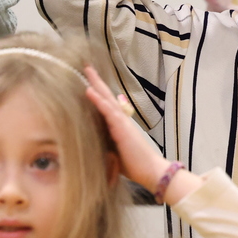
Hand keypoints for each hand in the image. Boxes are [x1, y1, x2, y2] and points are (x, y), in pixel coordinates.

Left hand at [84, 66, 166, 192]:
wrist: (151, 171)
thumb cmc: (134, 165)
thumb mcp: (115, 152)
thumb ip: (107, 144)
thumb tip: (92, 143)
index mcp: (118, 125)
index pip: (106, 105)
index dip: (98, 92)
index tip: (88, 81)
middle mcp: (121, 119)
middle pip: (107, 96)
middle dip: (96, 81)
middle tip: (86, 67)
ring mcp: (122, 122)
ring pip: (107, 98)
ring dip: (96, 84)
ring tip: (87, 71)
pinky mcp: (122, 128)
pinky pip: (108, 111)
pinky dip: (98, 100)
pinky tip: (89, 90)